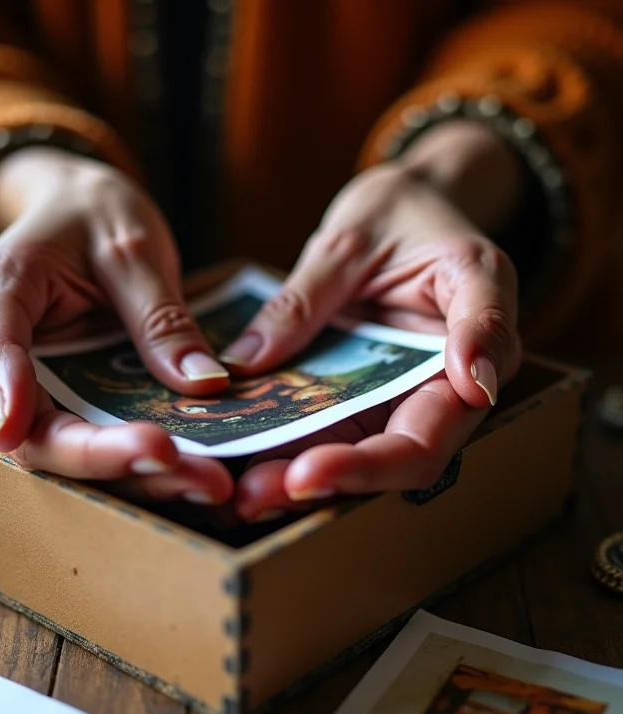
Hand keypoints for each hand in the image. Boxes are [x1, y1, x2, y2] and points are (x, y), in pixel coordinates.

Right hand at [0, 148, 231, 503]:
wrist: (75, 216)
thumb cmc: (92, 216)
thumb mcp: (133, 246)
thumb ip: (160, 313)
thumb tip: (204, 383)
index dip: (5, 395)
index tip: (18, 431)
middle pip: (30, 428)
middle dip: (105, 458)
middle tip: (189, 472)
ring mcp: (26, 390)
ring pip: (65, 451)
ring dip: (135, 476)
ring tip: (209, 483)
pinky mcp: (61, 407)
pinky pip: (93, 445)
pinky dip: (142, 465)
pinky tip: (198, 473)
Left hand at [224, 123, 522, 519]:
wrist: (411, 208)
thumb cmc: (399, 211)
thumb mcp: (349, 238)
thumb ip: (305, 299)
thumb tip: (248, 362)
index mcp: (478, 318)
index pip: (444, 410)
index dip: (384, 453)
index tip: (315, 472)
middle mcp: (457, 371)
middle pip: (410, 452)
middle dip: (336, 481)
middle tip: (257, 495)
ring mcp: (415, 389)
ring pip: (375, 454)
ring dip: (310, 480)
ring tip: (243, 497)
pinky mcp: (378, 396)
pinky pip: (346, 433)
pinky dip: (301, 454)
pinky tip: (248, 470)